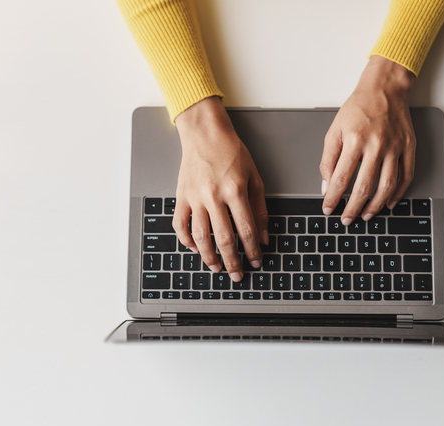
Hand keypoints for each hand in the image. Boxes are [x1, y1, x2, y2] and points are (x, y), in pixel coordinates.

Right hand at [173, 97, 268, 281]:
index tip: (257, 261)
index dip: (253, 250)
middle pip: (224, 238)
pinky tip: (195, 248)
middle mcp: (214, 196)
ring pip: (200, 236)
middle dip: (232, 261)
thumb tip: (263, 236)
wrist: (205, 134)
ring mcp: (195, 197)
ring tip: (216, 267)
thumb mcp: (254, 177)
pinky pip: (180, 224)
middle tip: (238, 274)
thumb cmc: (231, 152)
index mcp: (235, 191)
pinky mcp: (182, 196)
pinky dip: (186, 240)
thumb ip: (260, 208)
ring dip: (209, 256)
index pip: (246, 229)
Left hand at [320, 55, 415, 223]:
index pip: (341, 178)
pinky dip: (398, 193)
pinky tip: (388, 203)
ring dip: (375, 205)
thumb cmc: (357, 109)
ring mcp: (395, 147)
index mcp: (355, 141)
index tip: (328, 208)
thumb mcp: (334, 131)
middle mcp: (376, 145)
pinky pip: (406, 176)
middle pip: (364, 187)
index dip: (333, 198)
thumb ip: (328, 159)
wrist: (384, 89)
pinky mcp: (409, 147)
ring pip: (386, 186)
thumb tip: (326, 185)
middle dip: (353, 208)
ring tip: (366, 215)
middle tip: (346, 219)